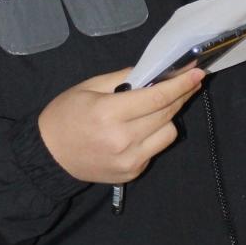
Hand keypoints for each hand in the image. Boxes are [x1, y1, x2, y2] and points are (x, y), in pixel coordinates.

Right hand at [38, 66, 203, 183]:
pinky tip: (141, 127)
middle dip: (182, 94)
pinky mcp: (131, 173)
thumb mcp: (88, 87)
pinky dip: (154, 134)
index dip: (181, 84)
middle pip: (167, 113)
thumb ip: (123, 78)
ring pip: (169, 133)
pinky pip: (156, 148)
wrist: (47, 156)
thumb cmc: (65, 115)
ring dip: (168, 116)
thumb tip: (153, 71)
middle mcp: (123, 139)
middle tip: (191, 80)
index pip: (158, 97)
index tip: (198, 72)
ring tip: (157, 107)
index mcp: (109, 113)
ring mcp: (129, 160)